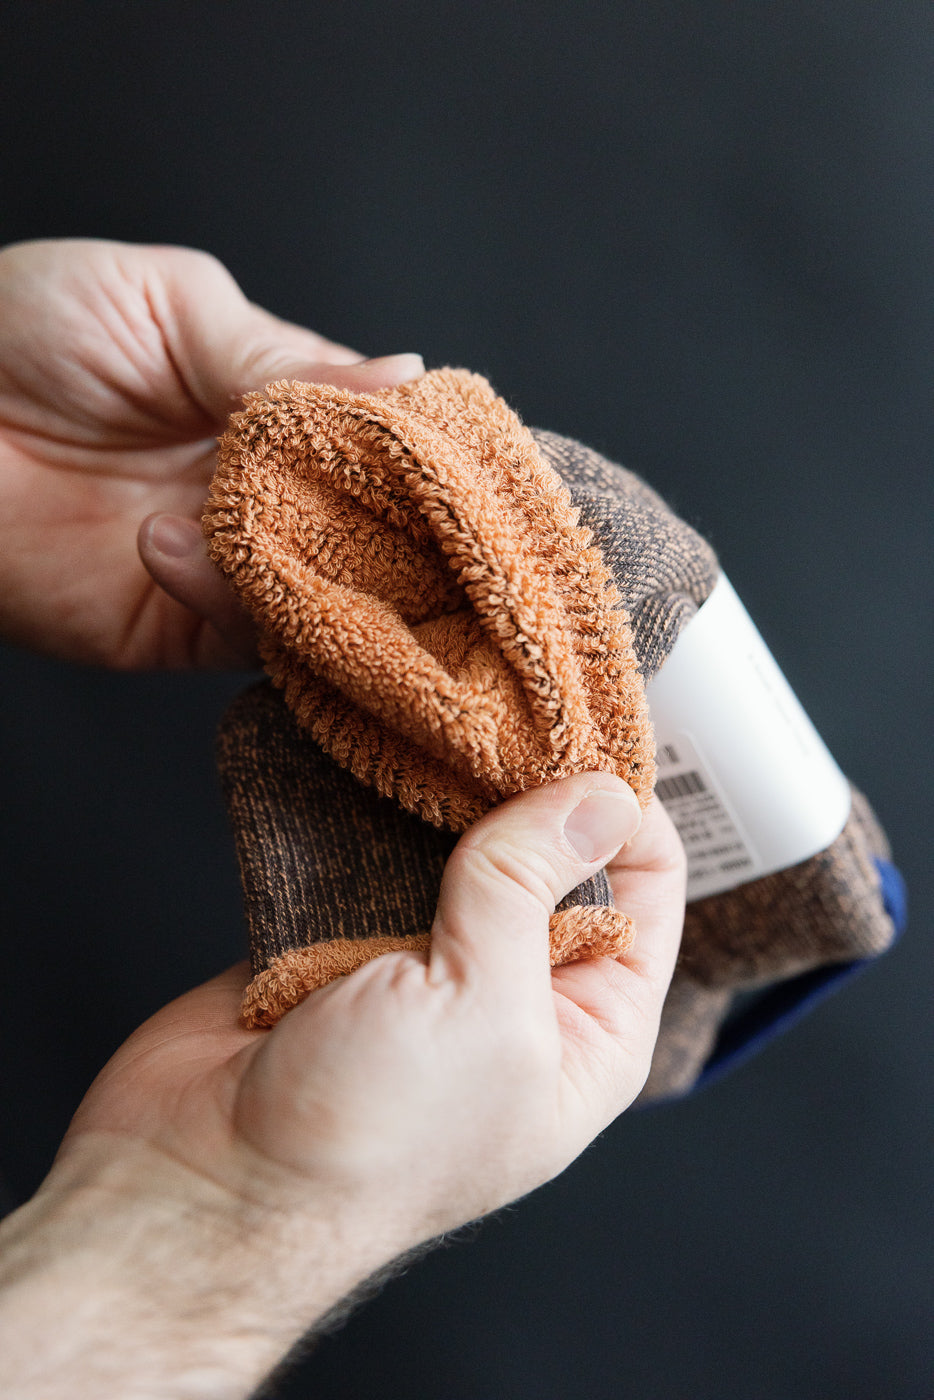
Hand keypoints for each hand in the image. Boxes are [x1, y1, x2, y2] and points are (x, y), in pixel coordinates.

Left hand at [0, 238, 422, 667]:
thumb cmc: (14, 328)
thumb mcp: (163, 303)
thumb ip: (277, 351)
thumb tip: (409, 375)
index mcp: (271, 407)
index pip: (378, 437)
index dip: (414, 444)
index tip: (442, 446)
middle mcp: (265, 492)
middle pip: (374, 526)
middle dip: (394, 520)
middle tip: (409, 509)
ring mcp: (230, 563)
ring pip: (333, 593)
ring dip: (327, 567)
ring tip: (277, 516)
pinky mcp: (182, 627)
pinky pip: (250, 636)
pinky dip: (240, 603)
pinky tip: (174, 541)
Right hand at [0, 776, 684, 1398]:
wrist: (203, 1184)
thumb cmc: (362, 1144)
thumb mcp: (483, 1009)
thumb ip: (532, 888)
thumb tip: (600, 796)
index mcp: (586, 1029)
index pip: (647, 891)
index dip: (627, 809)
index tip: (587, 733)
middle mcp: (515, 994)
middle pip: (552, 859)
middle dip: (531, 784)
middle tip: (505, 706)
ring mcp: (426, 965)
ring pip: (459, 847)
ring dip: (446, 789)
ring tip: (442, 717)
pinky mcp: (342, 938)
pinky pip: (372, 851)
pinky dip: (368, 806)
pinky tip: (372, 752)